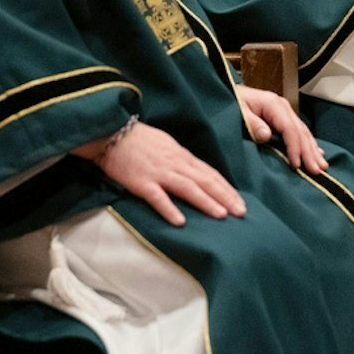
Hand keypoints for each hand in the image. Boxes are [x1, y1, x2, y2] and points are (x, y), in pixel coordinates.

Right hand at [74, 121, 243, 225]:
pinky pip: (157, 197)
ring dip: (206, 202)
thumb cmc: (139, 140)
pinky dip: (169, 209)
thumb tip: (198, 175)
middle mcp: (175, 163)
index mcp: (182, 156)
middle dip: (225, 197)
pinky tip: (180, 222)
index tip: (240, 202)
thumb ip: (181, 161)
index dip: (226, 188)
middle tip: (241, 212)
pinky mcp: (140, 181)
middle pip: (205, 181)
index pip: (210, 173)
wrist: (111, 132)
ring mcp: (159, 172)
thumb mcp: (166, 146)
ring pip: (188, 188)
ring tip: (221, 216)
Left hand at [238, 86, 327, 173]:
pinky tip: (316, 153)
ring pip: (303, 132)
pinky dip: (308, 144)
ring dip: (313, 150)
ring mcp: (284, 112)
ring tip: (322, 166)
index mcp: (273, 104)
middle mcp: (283, 107)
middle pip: (300, 132)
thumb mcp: (238, 111)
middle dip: (309, 152)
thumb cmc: (231, 101)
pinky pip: (299, 132)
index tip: (297, 165)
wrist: (229, 93)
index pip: (290, 129)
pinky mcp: (283, 117)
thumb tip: (267, 135)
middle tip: (317, 170)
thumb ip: (252, 123)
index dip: (294, 148)